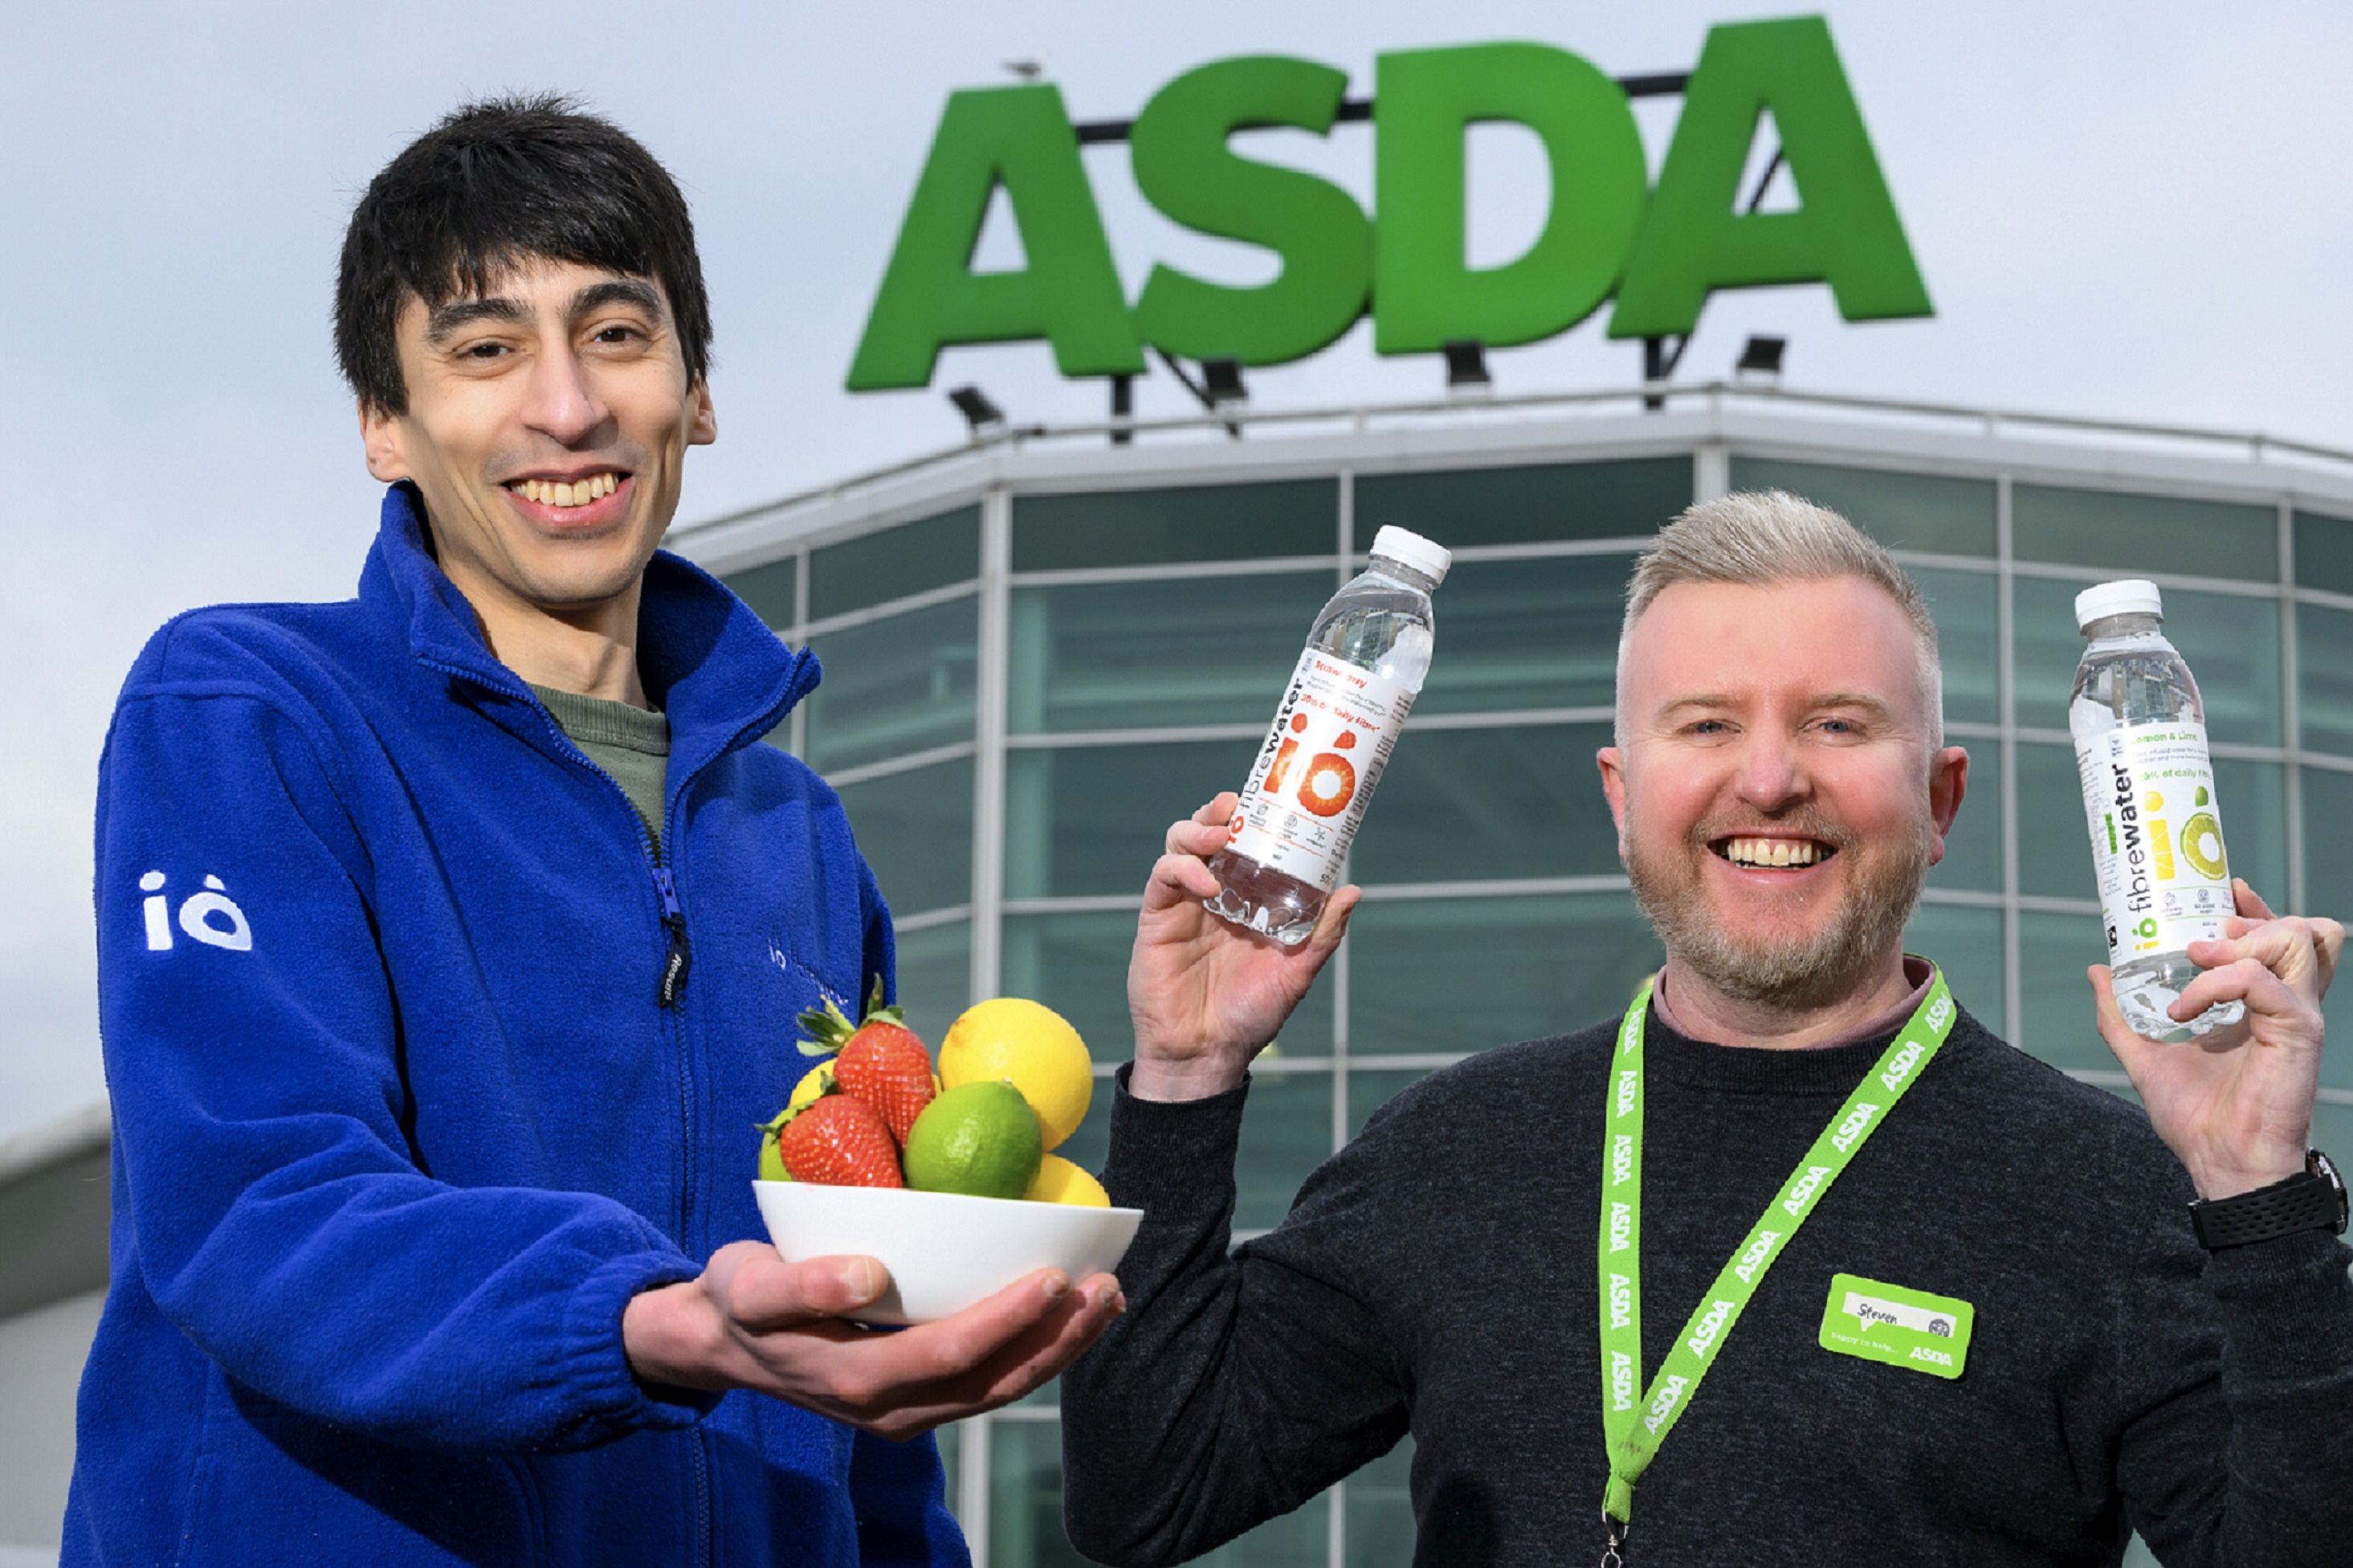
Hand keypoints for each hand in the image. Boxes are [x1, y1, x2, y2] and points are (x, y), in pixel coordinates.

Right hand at [622, 1242, 1123, 1438]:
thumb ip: (800, 1284)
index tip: (1052, 1276)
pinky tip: (1067, 1316)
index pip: (949, 1353)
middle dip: (1056, 1339)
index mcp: (856, 1379)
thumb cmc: (739, 1300)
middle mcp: (891, 1408)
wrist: (721, 1342)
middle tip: (1105, 1287)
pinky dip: (1036, 1352)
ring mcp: (908, 1410)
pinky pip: (988, 1382)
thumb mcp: (748, 1285)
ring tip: (1106, 1300)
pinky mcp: (919, 1398)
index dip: (1006, 1319)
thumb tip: (867, 1275)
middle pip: (992, 1381)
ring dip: (1059, 1349)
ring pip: (999, 1389)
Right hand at [1127, 792, 1357, 1101]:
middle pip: (1210, 831)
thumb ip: (1322, 934)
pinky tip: (1208, 885)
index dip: (1255, 817)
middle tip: (1238, 805)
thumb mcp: (1296, 973)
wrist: (1205, 1054)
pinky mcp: (1157, 918)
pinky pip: (1164, 877)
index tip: (1275, 798)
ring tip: (1222, 836)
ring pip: (1180, 843)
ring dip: (1198, 829)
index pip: (1247, 843)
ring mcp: (1184, 903)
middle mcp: (1214, 894)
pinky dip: (1184, 869)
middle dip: (1220, 810)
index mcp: (1247, 900)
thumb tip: (1351, 891)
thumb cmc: (1251, 1015)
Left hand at [2090, 880, 2343, 1198]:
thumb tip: (2098, 971)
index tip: (2222, 891)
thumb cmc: (2197, 1118)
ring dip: (2237, 942)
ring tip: (2194, 963)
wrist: (2221, 1163)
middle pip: (2296, 929)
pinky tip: (2182, 1009)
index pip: (2275, 936)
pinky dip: (2215, 983)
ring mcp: (2297, 1014)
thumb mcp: (2145, 1054)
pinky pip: (2259, 980)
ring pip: (2294, 940)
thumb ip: (2121, 1014)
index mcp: (2260, 1004)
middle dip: (2250, 917)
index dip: (2254, 907)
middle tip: (2201, 940)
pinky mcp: (2299, 1030)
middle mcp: (2286, 1004)